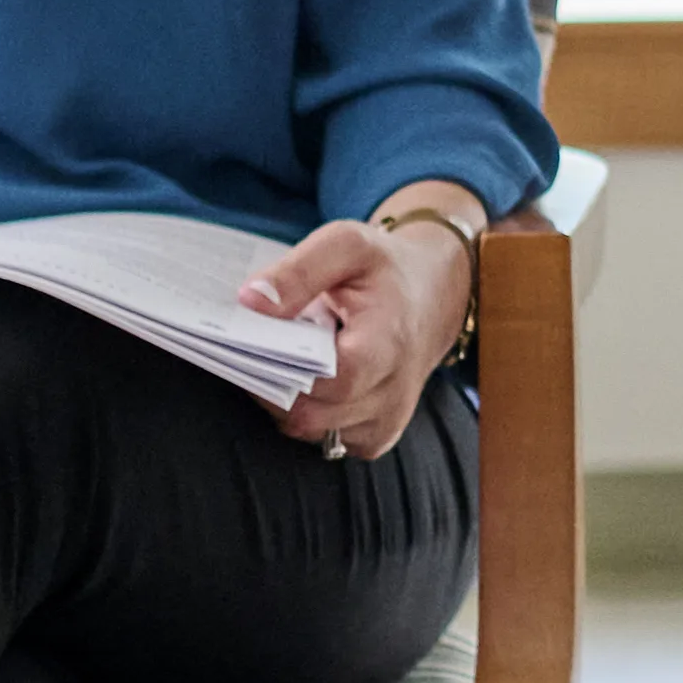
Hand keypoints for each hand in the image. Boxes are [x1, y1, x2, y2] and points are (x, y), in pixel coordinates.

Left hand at [247, 199, 479, 458]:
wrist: (432, 297)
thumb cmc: (386, 270)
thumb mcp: (346, 244)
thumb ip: (298, 271)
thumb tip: (249, 303)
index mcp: (389, 343)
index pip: (332, 379)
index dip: (283, 368)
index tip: (250, 343)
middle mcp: (392, 392)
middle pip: (311, 413)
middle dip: (271, 384)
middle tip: (253, 349)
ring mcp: (386, 421)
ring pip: (309, 430)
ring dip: (283, 400)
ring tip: (282, 359)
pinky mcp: (377, 436)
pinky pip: (323, 438)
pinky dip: (303, 412)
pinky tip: (304, 379)